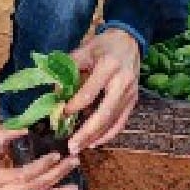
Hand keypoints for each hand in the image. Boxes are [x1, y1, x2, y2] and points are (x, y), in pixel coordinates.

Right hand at [0, 125, 79, 189]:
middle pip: (33, 185)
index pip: (23, 174)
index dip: (41, 166)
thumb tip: (31, 127)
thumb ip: (11, 132)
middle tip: (73, 159)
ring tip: (75, 170)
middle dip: (55, 173)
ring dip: (58, 182)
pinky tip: (70, 189)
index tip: (56, 155)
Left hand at [65, 28, 140, 151]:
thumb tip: (56, 95)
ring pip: (113, 122)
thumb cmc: (103, 46)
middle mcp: (122, 82)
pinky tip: (95, 142)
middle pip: (104, 113)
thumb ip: (69, 71)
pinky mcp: (133, 101)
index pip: (89, 92)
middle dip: (87, 132)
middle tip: (71, 146)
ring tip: (79, 147)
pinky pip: (121, 123)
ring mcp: (130, 94)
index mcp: (109, 67)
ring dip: (96, 137)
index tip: (60, 115)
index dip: (74, 106)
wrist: (129, 42)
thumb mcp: (84, 50)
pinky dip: (108, 135)